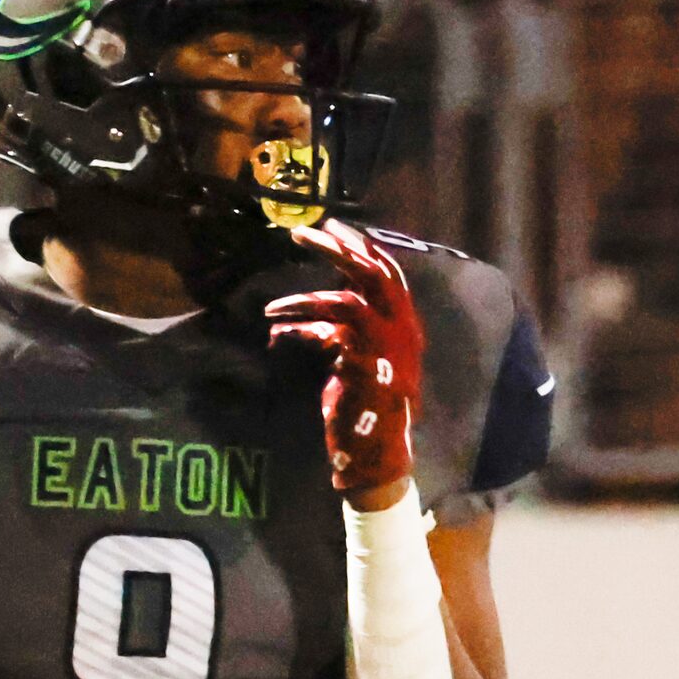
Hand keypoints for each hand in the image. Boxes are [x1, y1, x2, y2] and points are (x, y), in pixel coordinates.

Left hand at [265, 220, 423, 499]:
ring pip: (345, 301)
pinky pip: (324, 334)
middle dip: (335, 248)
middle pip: (371, 273)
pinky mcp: (362, 365)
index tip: (334, 227)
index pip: (389, 272)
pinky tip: (274, 334)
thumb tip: (325, 297)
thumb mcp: (363, 356)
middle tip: (301, 233)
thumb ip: (352, 325)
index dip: (363, 246)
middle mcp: (402, 329)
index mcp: (406, 324)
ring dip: (304, 298)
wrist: (375, 452)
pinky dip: (296, 330)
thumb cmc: (367, 407)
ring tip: (272, 306)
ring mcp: (385, 346)